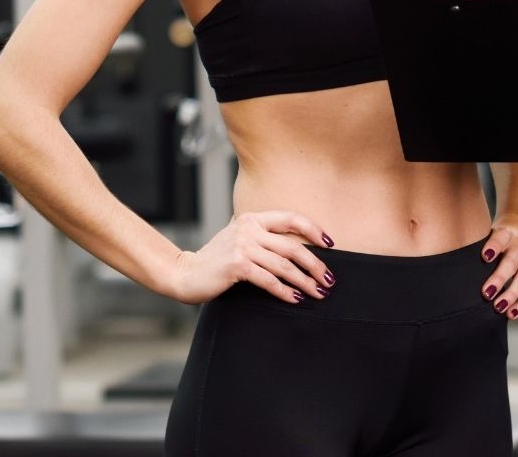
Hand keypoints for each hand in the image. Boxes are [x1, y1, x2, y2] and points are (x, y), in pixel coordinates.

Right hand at [170, 210, 336, 304]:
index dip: (313, 230)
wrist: (186, 273)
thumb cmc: (217, 259)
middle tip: (329, 279)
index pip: (291, 219)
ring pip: (284, 265)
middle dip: (315, 264)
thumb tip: (298, 245)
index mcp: (253, 218)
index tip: (330, 244)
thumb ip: (262, 235)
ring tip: (318, 292)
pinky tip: (295, 299)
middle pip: (293, 246)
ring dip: (304, 281)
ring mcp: (243, 246)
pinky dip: (285, 291)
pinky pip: (269, 280)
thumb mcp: (240, 238)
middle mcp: (249, 228)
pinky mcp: (237, 266)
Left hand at [479, 219, 517, 319]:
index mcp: (507, 232)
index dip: (494, 246)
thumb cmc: (501, 236)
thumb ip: (482, 247)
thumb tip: (461, 272)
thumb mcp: (492, 233)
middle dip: (500, 279)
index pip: (500, 237)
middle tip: (486, 294)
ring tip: (499, 308)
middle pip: (512, 261)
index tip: (484, 256)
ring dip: (512, 294)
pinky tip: (513, 313)